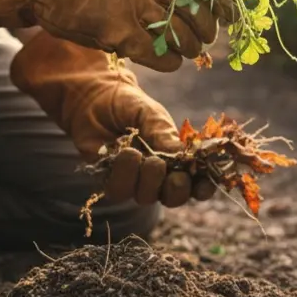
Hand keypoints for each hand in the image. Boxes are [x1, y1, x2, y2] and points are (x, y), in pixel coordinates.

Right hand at [0, 0, 233, 71]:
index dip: (222, 1)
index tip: (229, 14)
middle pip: (199, 12)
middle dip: (208, 29)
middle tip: (206, 37)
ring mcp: (136, 8)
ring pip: (185, 36)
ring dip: (192, 48)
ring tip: (188, 50)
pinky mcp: (121, 35)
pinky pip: (162, 56)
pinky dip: (172, 62)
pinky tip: (170, 61)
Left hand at [9, 30, 216, 207]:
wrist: (93, 98)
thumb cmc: (128, 104)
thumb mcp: (152, 115)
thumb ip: (166, 135)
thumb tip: (183, 157)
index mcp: (177, 159)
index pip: (196, 183)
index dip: (203, 189)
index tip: (203, 186)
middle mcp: (159, 174)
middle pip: (173, 198)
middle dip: (174, 189)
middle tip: (164, 166)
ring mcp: (134, 180)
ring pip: (146, 197)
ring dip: (144, 178)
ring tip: (134, 152)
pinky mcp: (110, 180)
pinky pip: (119, 192)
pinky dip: (122, 174)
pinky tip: (121, 152)